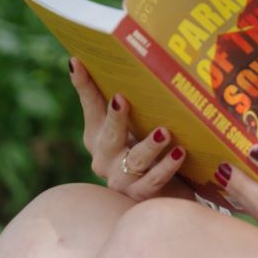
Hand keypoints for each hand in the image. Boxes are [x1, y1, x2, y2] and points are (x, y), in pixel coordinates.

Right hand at [69, 57, 193, 200]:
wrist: (161, 195)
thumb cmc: (148, 151)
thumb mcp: (138, 125)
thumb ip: (137, 102)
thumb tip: (142, 62)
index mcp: (98, 135)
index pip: (90, 105)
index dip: (83, 84)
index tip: (77, 62)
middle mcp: (104, 157)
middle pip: (109, 135)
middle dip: (115, 118)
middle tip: (121, 100)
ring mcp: (120, 179)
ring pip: (134, 159)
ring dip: (150, 145)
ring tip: (164, 131)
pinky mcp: (140, 195)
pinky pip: (154, 180)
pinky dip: (167, 166)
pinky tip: (180, 152)